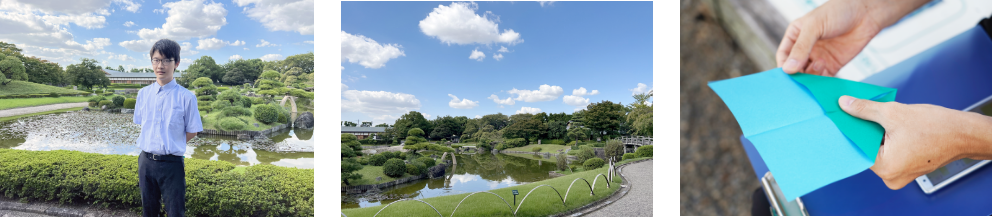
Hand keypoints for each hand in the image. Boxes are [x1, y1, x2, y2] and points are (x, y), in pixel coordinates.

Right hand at [777, 0, 928, 75]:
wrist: (866, 13)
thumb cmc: (838, 11)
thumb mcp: (814, 26)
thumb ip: (801, 48)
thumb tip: (788, 69)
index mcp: (796, 36)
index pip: (784, 56)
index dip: (784, 66)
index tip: (787, 74)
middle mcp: (806, 49)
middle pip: (795, 68)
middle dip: (797, 75)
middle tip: (800, 79)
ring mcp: (819, 57)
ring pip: (808, 75)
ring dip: (811, 76)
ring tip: (821, 64)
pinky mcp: (833, 65)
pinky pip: (823, 78)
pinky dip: (822, 81)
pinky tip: (825, 75)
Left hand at [839, 95, 991, 189]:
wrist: (965, 133)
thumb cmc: (936, 126)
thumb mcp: (893, 113)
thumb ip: (865, 110)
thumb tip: (844, 104)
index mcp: (886, 168)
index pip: (857, 148)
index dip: (851, 130)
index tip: (844, 116)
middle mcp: (891, 177)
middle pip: (867, 149)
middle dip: (865, 131)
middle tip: (860, 112)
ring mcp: (899, 175)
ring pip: (878, 150)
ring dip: (877, 134)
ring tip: (882, 119)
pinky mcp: (907, 168)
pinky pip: (889, 152)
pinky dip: (887, 139)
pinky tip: (891, 126)